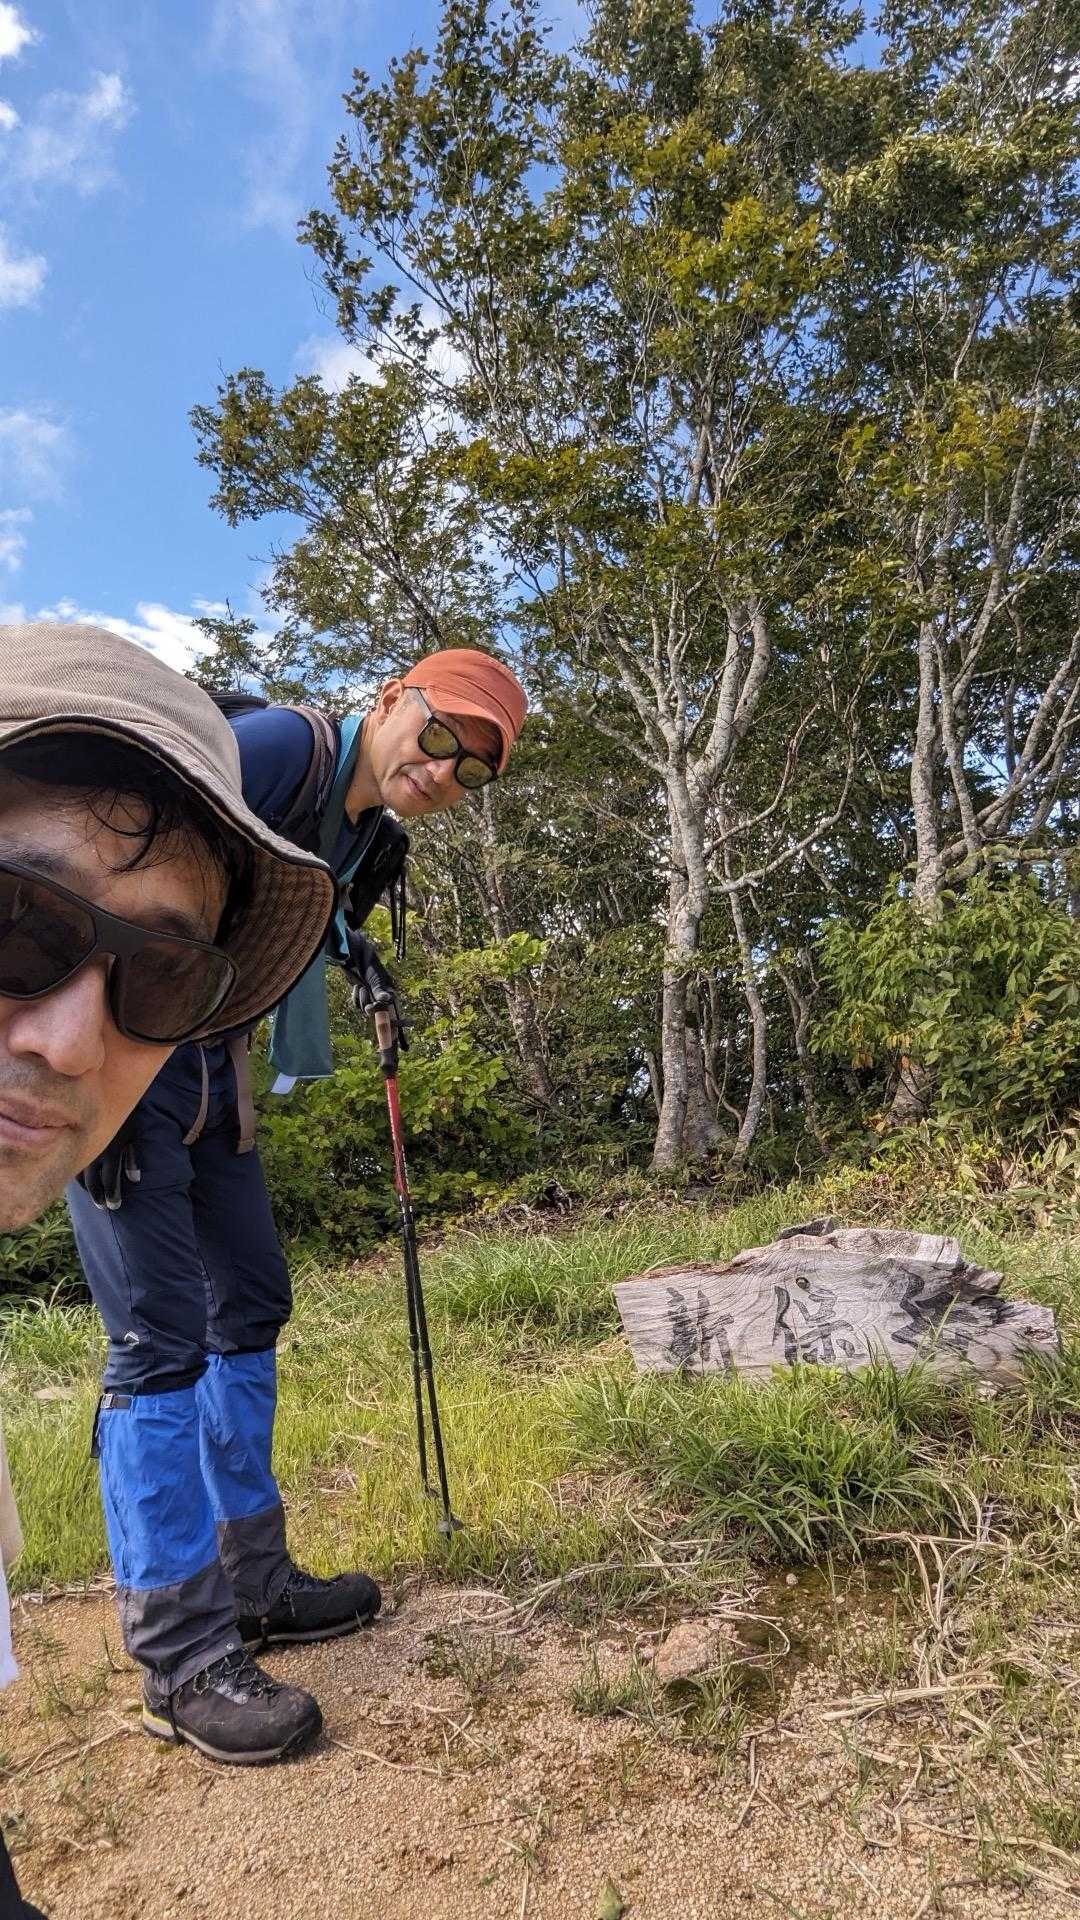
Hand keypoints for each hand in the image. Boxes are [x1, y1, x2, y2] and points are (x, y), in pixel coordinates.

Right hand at [76, 1113, 140, 1210]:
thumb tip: (134, 1180)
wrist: (108, 1094)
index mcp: (111, 1151)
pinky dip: (75, 1174)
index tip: (114, 1206)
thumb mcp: (133, 1135)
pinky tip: (79, 1179)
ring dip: (85, 1187)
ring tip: (92, 1195)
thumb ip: (133, 1157)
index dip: (112, 1194)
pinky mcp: (73, 1143)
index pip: (109, 1179)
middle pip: (92, 1182)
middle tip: (102, 1207)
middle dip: (97, 1196)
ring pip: (78, 1175)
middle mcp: (94, 1152)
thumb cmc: (126, 1116)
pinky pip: (71, 1163)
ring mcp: (82, 1148)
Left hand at [342, 924, 406, 1045]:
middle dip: (374, 1016)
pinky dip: (355, 997)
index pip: (397, 1018)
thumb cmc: (369, 966)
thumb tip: (386, 1000)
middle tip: (371, 1010)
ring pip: (365, 1011)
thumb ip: (380, 993)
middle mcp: (383, 999)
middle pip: (381, 1018)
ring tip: (361, 987)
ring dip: (362, 1001)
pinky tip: (357, 987)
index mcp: (391, 997)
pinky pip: (357, 1004)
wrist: (355, 956)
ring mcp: (372, 997)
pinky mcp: (362, 995)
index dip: (400, 1032)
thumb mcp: (376, 980)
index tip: (403, 1049)